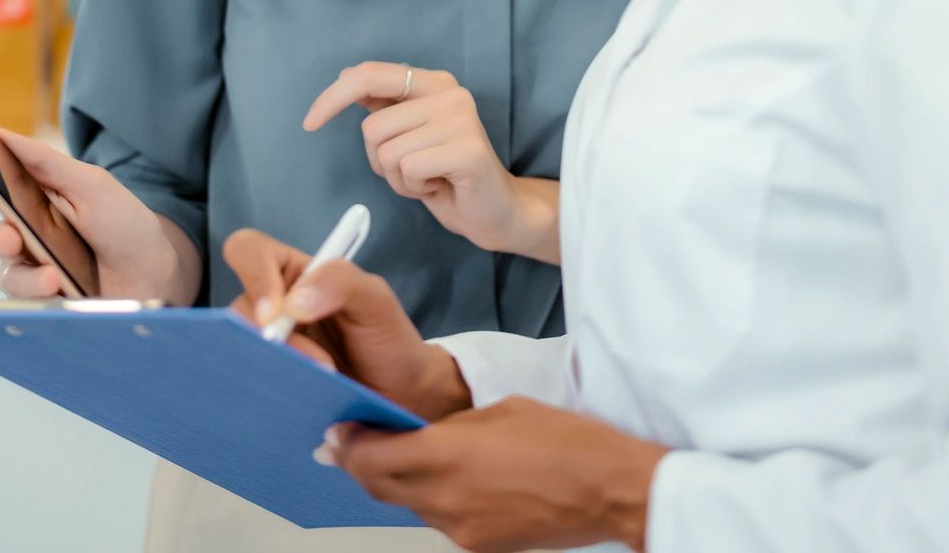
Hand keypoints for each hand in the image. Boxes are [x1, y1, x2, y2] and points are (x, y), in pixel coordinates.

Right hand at [0, 129, 195, 302]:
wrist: (157, 275)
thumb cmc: (126, 224)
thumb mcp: (92, 186)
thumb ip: (47, 163)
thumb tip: (2, 134)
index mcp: (40, 199)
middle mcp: (32, 234)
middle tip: (11, 238)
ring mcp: (37, 267)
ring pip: (7, 271)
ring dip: (26, 274)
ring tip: (52, 277)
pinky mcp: (45, 299)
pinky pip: (23, 300)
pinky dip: (37, 295)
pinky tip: (58, 292)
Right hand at [220, 228, 471, 421]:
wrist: (402, 395)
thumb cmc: (388, 338)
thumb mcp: (376, 300)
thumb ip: (340, 282)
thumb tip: (292, 303)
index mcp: (294, 273)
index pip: (250, 252)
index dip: (253, 275)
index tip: (275, 312)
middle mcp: (273, 307)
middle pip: (239, 309)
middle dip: (272, 338)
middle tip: (317, 364)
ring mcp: (269, 347)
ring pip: (242, 350)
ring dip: (279, 368)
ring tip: (323, 384)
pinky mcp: (270, 381)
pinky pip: (251, 381)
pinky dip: (272, 390)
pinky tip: (303, 400)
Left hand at [303, 63, 558, 262]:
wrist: (494, 212)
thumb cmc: (445, 175)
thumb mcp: (407, 136)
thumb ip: (383, 106)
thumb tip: (345, 76)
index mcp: (432, 82)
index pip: (368, 74)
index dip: (332, 97)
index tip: (309, 123)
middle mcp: (449, 92)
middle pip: (372, 127)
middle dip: (379, 161)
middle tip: (411, 171)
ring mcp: (461, 119)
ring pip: (387, 152)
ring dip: (398, 179)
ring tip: (428, 180)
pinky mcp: (468, 149)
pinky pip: (408, 169)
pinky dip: (414, 188)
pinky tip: (440, 187)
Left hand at [326, 397, 667, 552]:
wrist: (611, 490)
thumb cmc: (567, 440)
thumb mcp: (501, 409)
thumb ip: (452, 423)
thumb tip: (421, 430)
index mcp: (448, 455)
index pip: (371, 456)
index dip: (348, 443)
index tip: (338, 429)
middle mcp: (446, 498)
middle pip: (378, 486)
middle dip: (359, 464)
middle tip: (346, 443)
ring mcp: (461, 528)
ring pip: (406, 504)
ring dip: (394, 482)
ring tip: (396, 457)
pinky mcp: (479, 545)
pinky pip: (438, 519)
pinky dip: (429, 498)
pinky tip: (443, 480)